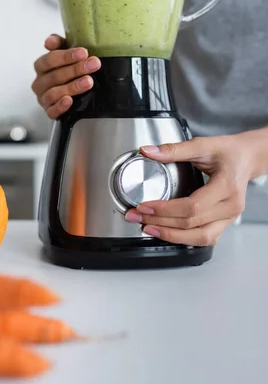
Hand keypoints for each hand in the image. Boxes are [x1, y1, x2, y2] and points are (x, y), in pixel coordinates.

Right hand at [32, 35, 100, 118]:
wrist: (70, 92)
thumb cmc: (66, 69)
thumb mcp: (64, 53)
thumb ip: (58, 44)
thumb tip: (49, 41)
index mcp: (41, 66)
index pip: (50, 60)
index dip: (66, 56)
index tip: (84, 53)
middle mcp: (40, 82)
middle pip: (54, 76)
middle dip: (75, 70)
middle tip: (93, 65)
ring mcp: (43, 98)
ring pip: (53, 93)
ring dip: (72, 87)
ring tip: (88, 82)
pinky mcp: (49, 111)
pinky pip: (52, 111)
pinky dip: (60, 106)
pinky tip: (69, 101)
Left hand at [124, 133, 261, 245]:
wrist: (247, 158)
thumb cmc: (228, 152)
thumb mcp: (202, 145)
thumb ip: (174, 149)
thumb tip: (148, 151)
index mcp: (226, 186)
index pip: (192, 206)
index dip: (165, 209)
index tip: (144, 206)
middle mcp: (230, 206)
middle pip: (192, 224)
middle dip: (160, 222)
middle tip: (136, 216)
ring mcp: (229, 218)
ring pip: (200, 238)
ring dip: (171, 236)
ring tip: (148, 228)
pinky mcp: (224, 222)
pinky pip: (204, 238)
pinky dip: (184, 238)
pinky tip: (165, 232)